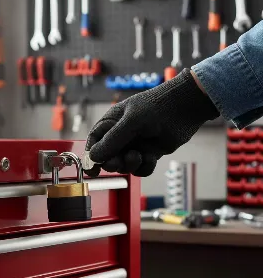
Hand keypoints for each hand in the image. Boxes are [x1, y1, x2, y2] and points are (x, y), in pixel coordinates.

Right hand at [85, 69, 218, 176]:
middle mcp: (121, 136)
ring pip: (124, 166)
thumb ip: (113, 140)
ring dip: (130, 165)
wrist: (187, 107)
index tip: (92, 170)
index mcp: (111, 123)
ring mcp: (135, 146)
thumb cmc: (157, 107)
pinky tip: (152, 157)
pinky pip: (140, 169)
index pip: (94, 142)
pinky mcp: (149, 154)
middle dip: (113, 163)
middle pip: (107, 158)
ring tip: (139, 155)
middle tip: (119, 162)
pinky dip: (145, 167)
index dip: (91, 156)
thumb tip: (94, 157)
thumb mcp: (132, 121)